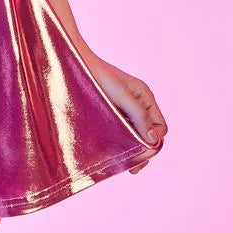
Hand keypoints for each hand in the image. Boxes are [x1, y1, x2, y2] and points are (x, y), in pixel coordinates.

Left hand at [80, 50, 167, 173]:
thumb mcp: (121, 95)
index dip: (154, 143)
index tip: (142, 154)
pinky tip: (114, 153)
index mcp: (145, 97)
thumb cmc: (98, 75)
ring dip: (132, 149)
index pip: (160, 128)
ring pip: (135, 135)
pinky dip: (121, 143)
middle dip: (144, 151)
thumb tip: (153, 141)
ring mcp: (124, 110)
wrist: (73, 63)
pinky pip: (122, 132)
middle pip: (149, 134)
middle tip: (132, 168)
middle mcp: (137, 104)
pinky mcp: (110, 114)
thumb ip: (139, 116)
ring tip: (124, 164)